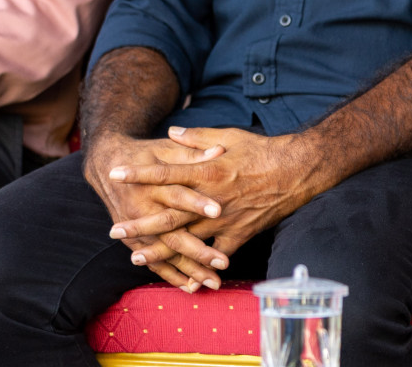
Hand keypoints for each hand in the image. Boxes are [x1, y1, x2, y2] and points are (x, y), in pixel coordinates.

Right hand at [83, 131, 225, 290]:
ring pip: (166, 253)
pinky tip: (190, 288)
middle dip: (197, 249)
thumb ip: (193, 153)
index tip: (218, 211)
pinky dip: (171, 275)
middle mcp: (144, 209)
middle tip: (222, 261)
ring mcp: (138, 228)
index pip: (178, 194)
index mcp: (154, 184)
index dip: (196, 202)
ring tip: (212, 282)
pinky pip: (154, 262)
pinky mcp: (134, 241)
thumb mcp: (168, 149)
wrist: (108, 165)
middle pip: (173, 232)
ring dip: (189, 269)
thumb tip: (220, 150)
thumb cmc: (147, 155)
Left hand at [107, 126, 320, 288]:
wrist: (297, 170)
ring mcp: (225, 219)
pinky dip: (202, 267)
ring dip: (160, 250)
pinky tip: (186, 278)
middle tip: (114, 230)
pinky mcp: (239, 234)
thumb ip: (198, 137)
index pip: (166, 172)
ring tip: (136, 257)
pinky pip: (217, 254)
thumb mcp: (230, 136)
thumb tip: (172, 132)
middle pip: (169, 213)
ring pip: (186, 239)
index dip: (139, 173)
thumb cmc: (262, 150)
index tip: (115, 173)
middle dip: (140, 223)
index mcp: (208, 171)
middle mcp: (212, 199)